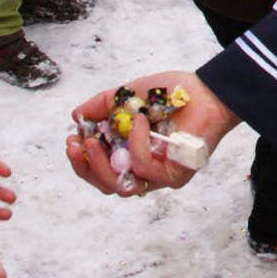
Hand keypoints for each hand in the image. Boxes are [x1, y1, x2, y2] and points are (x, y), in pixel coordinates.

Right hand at [65, 73, 240, 195]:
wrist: (205, 90)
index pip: (100, 171)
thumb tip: (76, 115)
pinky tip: (137, 121)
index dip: (81, 161)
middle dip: (86, 167)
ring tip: (95, 139)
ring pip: (122, 187)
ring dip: (102, 164)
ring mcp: (160, 176)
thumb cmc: (170, 94)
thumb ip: (102, 105)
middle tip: (76, 145)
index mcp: (130, 155)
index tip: (71, 141)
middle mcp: (144, 170)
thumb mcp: (127, 95)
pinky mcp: (175, 176)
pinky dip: (136, 144)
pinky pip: (146, 169)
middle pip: (107, 185)